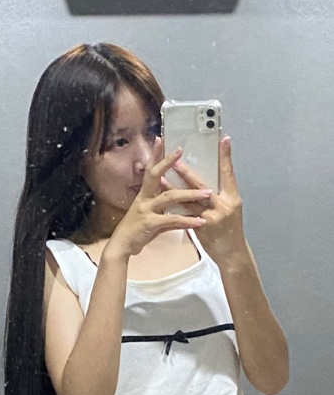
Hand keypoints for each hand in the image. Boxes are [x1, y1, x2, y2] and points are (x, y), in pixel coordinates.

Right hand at [109, 137, 211, 257]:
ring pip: (170, 197)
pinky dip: (187, 221)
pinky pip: (172, 220)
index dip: (155, 156)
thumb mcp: (152, 219)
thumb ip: (165, 213)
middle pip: (155, 176)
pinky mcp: (150, 223)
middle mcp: (144, 199)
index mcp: (144, 195)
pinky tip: (200, 222)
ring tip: (208, 193)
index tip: (161, 139)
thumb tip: (180, 211)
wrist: (122, 246)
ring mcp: (146, 210)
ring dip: (190, 194)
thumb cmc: (136, 232)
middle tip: (180, 150)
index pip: (150, 171)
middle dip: (167, 162)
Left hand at [162, 136, 245, 264]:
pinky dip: (173, 207)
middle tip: (176, 160)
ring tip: (160, 178)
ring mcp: (211, 219)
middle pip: (203, 187)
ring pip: (189, 201)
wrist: (231, 254)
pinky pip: (184, 215)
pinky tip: (161, 200)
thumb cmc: (231, 230)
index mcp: (233, 199)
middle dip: (188, 173)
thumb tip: (206, 180)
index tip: (223, 139)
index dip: (226, 156)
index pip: (228, 173)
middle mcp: (223, 207)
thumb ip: (219, 195)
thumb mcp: (230, 209)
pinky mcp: (201, 229)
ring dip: (173, 189)